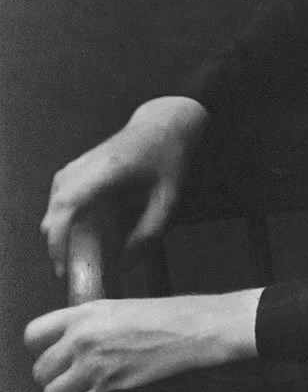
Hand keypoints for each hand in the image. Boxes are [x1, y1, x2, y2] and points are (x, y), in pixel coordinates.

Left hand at [24, 289, 261, 391]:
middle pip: (40, 368)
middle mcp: (81, 338)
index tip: (51, 352)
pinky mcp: (107, 385)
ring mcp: (93, 363)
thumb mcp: (117, 309)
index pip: (33, 334)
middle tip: (66, 376)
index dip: (38, 347)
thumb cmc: (159, 314)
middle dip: (50, 376)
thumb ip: (89, 324)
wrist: (189, 328)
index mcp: (82, 314)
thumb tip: (72, 342)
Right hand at [41, 96, 209, 277]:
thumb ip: (149, 232)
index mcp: (108, 170)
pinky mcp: (80, 163)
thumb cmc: (168, 159)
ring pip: (54, 199)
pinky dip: (62, 213)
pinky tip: (75, 229)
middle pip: (55, 205)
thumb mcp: (169, 199)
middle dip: (56, 240)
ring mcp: (80, 161)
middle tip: (69, 267)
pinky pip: (60, 191)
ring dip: (58, 227)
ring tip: (72, 252)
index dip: (60, 236)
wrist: (165, 124)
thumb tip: (125, 263)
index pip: (70, 204)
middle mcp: (86, 164)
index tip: (63, 263)